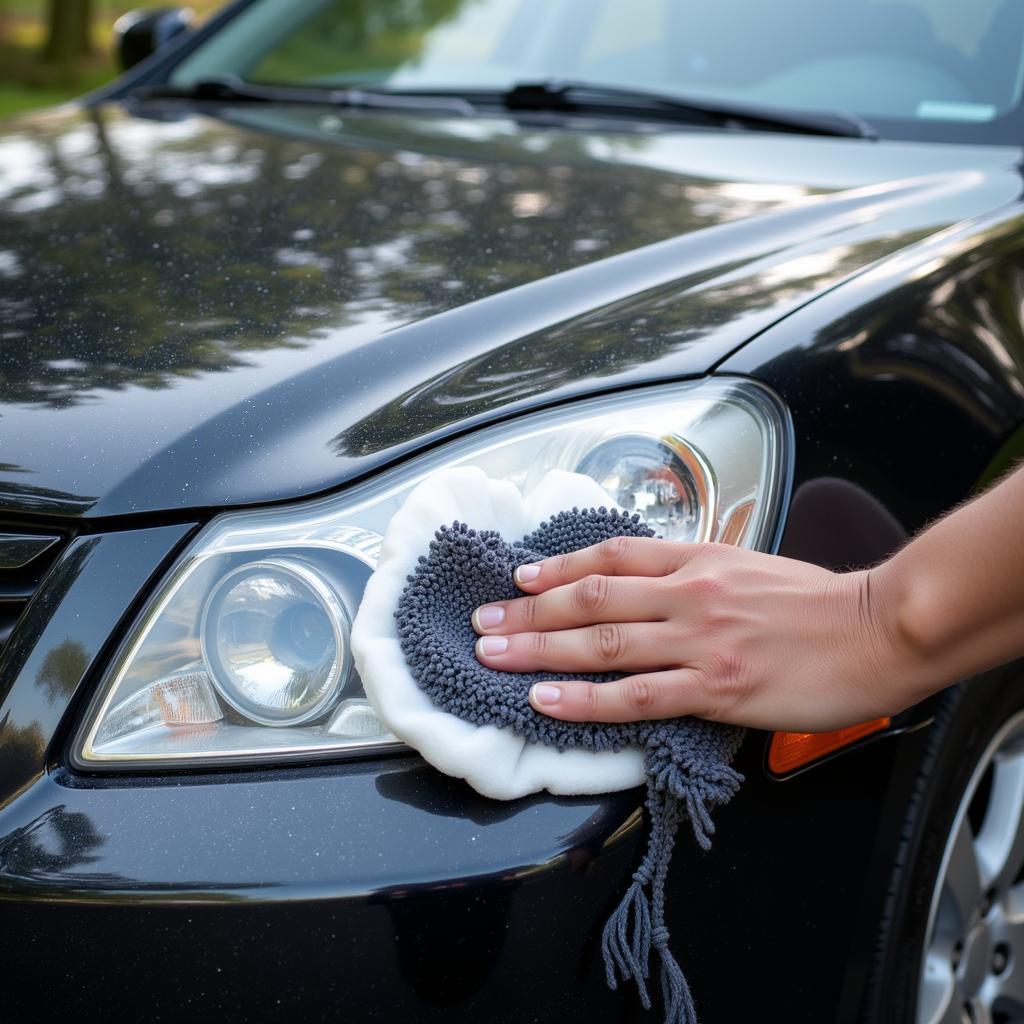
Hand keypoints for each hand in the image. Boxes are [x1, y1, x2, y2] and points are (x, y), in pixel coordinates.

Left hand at [471, 537, 916, 731]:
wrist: (877, 629)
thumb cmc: (817, 601)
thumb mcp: (748, 565)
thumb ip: (694, 571)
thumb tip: (646, 583)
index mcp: (697, 559)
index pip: (610, 556)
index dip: (558, 566)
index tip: (520, 576)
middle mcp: (688, 594)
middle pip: (590, 599)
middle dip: (529, 610)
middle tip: (483, 620)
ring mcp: (699, 641)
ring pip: (601, 645)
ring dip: (538, 650)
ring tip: (492, 655)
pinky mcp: (716, 688)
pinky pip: (636, 696)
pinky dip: (585, 699)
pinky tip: (547, 699)